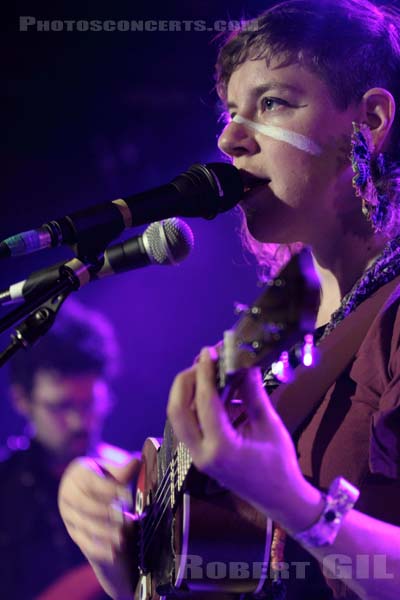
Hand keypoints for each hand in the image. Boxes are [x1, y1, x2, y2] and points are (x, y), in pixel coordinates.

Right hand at [58, 455, 140, 598]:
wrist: (91, 491)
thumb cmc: (105, 476)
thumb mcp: (112, 469)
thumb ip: (123, 469)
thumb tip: (137, 461)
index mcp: (78, 473)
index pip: (91, 482)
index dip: (109, 489)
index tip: (127, 496)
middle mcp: (68, 494)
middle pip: (84, 505)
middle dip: (105, 513)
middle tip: (125, 518)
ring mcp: (69, 515)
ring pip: (84, 525)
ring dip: (104, 533)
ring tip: (122, 538)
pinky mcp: (74, 532)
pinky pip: (84, 542)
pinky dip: (99, 549)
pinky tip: (114, 553)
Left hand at [167, 347, 322, 534]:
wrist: (279, 499)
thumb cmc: (279, 464)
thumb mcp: (269, 425)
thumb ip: (253, 394)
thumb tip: (245, 364)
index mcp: (222, 448)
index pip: (205, 403)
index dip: (205, 373)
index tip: (208, 352)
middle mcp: (201, 453)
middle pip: (177, 410)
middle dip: (186, 380)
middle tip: (203, 360)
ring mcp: (196, 456)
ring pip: (177, 417)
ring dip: (187, 390)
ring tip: (206, 370)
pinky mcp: (198, 454)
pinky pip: (187, 423)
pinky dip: (193, 403)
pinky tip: (212, 390)